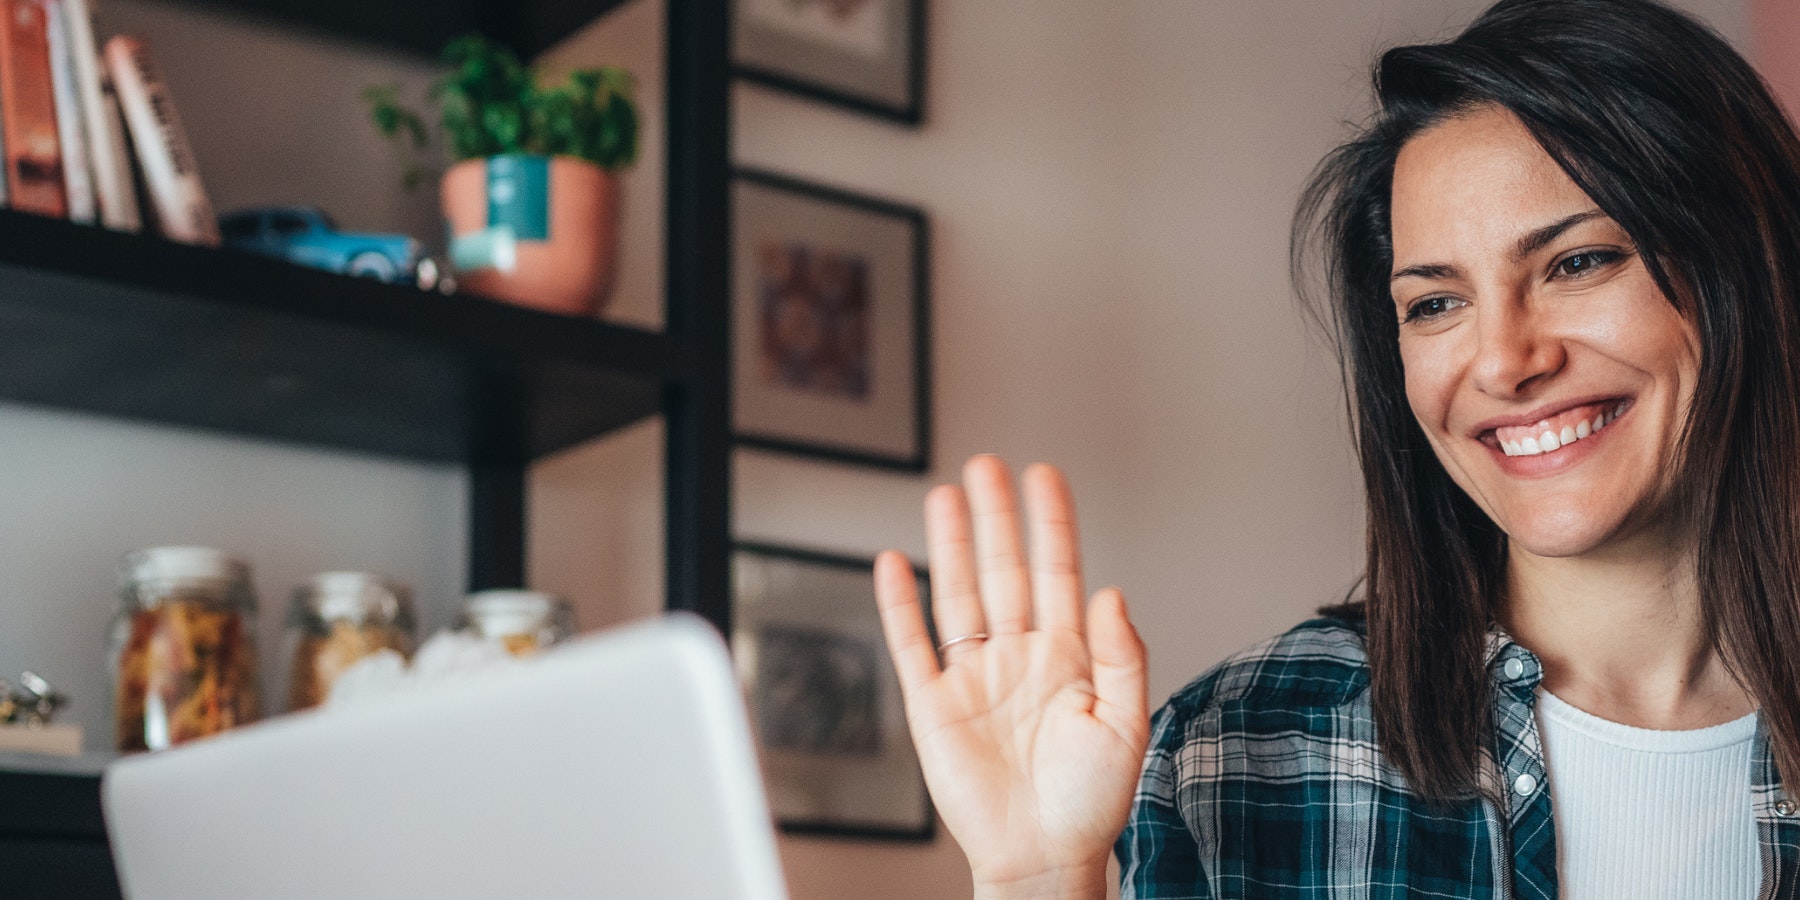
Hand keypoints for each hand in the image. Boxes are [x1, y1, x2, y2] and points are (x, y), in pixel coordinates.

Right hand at [875, 456, 1148, 899]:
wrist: (1044, 857)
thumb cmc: (1090, 802)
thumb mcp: (1127, 726)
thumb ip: (1121, 657)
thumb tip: (1110, 593)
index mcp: (1068, 656)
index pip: (1057, 573)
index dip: (1050, 524)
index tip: (1044, 476)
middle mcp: (1018, 656)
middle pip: (1001, 571)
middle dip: (995, 518)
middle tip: (986, 466)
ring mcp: (974, 677)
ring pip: (956, 595)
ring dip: (949, 545)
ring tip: (945, 495)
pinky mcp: (934, 705)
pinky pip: (912, 645)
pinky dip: (899, 604)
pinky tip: (894, 563)